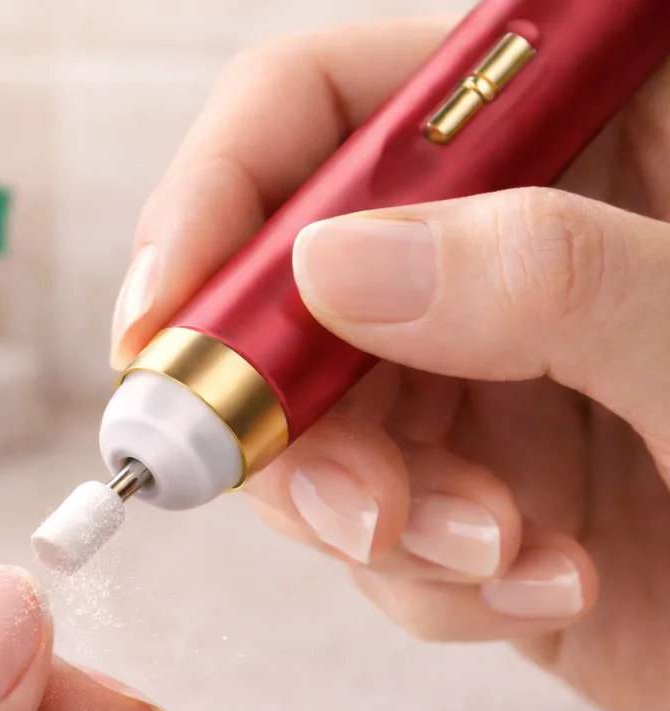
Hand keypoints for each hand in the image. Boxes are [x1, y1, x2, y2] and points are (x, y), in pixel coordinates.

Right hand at [111, 18, 669, 710]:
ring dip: (366, 513)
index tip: (161, 323)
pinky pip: (377, 535)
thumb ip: (549, 275)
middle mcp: (493, 250)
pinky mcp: (469, 494)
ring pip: (313, 432)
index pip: (324, 108)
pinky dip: (431, 580)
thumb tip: (332, 262)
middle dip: (289, 413)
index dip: (216, 200)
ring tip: (484, 553)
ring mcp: (472, 378)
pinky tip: (540, 583)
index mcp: (567, 133)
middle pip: (284, 293)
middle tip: (344, 505)